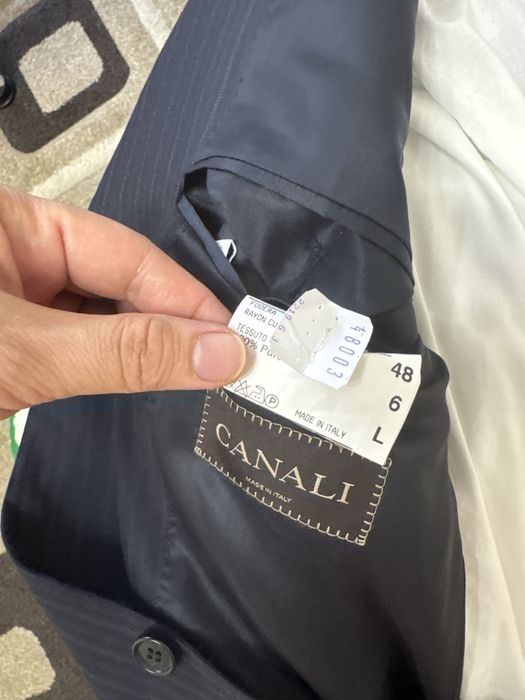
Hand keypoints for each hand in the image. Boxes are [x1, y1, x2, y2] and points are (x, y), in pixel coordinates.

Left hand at [0, 186, 245, 419]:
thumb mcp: (28, 352)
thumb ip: (123, 352)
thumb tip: (223, 354)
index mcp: (15, 224)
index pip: (123, 252)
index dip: (183, 297)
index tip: (234, 339)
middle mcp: (20, 254)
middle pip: (114, 283)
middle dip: (166, 325)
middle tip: (223, 363)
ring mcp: (16, 302)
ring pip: (99, 319)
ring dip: (143, 348)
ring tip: (195, 373)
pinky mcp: (18, 344)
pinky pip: (78, 347)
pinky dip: (112, 366)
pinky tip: (149, 378)